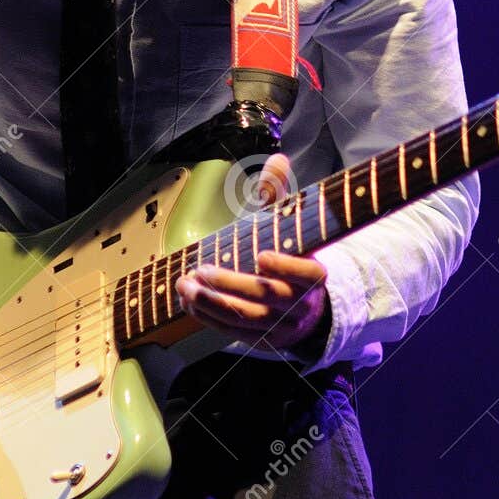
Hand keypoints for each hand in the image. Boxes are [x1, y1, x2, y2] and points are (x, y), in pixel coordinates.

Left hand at [177, 153, 331, 352]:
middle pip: (265, 296)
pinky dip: (208, 317)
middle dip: (230, 283)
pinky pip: (232, 331)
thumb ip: (281, 197)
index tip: (262, 255)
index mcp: (314, 277)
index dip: (286, 266)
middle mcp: (299, 304)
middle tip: (202, 269)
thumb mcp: (291, 229)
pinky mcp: (262, 340)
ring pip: (245, 317)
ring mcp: (280, 326)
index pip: (306, 273)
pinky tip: (188, 302)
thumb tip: (278, 158)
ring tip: (185, 285)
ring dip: (211, 302)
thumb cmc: (294, 259)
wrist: (308, 312)